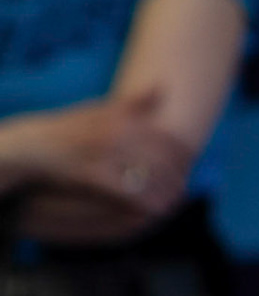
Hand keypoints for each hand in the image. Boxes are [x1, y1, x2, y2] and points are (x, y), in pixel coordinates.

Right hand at [8, 91, 191, 218]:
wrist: (30, 147)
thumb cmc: (69, 129)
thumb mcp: (100, 110)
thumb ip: (134, 103)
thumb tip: (163, 85)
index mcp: (122, 117)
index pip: (170, 139)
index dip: (186, 156)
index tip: (190, 166)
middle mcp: (116, 133)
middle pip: (167, 161)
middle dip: (180, 176)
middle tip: (183, 187)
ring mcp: (105, 155)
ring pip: (155, 179)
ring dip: (169, 193)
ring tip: (173, 199)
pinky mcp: (93, 177)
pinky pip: (134, 196)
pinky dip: (150, 204)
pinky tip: (156, 210)